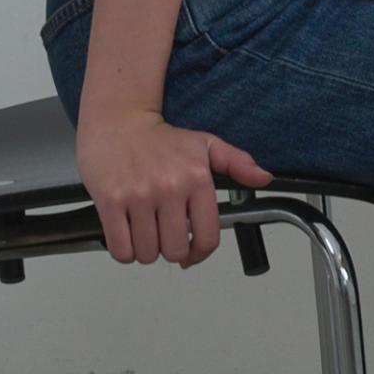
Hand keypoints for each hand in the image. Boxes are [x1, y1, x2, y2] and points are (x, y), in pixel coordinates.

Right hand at [75, 107, 273, 266]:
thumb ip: (237, 163)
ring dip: (146, 250)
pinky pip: (121, 249)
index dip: (200, 254)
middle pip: (175, 250)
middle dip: (170, 249)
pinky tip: (127, 234)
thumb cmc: (160, 138)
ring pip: (148, 253)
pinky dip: (125, 251)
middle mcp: (169, 188)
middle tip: (163, 234)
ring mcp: (138, 195)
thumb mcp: (205, 144)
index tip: (192, 253)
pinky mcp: (110, 201)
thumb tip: (263, 178)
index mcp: (196, 178)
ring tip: (145, 231)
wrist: (118, 119)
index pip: (207, 237)